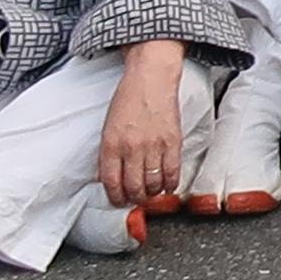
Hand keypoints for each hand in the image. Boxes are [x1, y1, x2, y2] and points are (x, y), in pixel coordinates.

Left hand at [98, 45, 186, 214]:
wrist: (151, 78)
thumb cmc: (128, 99)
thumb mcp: (108, 126)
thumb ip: (108, 153)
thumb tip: (108, 177)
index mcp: (111, 144)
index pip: (111, 182)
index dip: (115, 197)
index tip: (118, 201)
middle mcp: (131, 148)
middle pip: (133, 187)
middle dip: (134, 198)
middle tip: (136, 199)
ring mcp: (153, 146)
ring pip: (153, 184)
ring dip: (152, 193)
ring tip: (151, 193)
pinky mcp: (173, 142)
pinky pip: (172, 172)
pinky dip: (170, 184)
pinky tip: (168, 186)